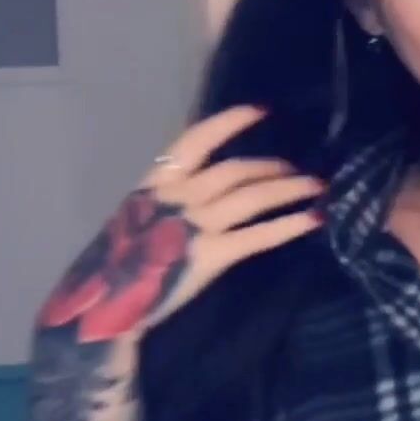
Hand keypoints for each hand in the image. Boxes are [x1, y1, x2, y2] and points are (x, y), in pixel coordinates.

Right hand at [35, 105, 324, 344]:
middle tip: (296, 170)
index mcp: (155, 183)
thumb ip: (168, 197)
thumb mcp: (137, 216)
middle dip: (271, 168)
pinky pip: (258, 235)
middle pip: (234, 171)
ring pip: (251, 197)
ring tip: (316, 187)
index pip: (195, 141)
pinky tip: (314, 220)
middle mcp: (176, 197)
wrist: (104, 308)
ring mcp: (194, 226)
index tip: (261, 111)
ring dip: (288, 188)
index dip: (230, 123)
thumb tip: (204, 182)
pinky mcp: (211, 257)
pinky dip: (289, 225)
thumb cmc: (120, 264)